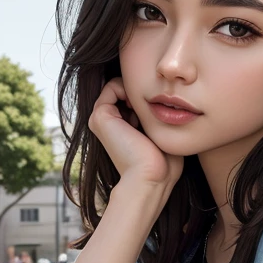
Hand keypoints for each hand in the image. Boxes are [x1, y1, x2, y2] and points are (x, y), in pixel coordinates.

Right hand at [88, 76, 183, 191]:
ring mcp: (101, 120)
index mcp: (119, 129)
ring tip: (145, 111)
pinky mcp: (100, 117)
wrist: (151, 177)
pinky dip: (129, 88)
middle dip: (142, 94)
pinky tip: (138, 105)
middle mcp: (107, 124)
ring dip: (137, 91)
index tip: (157, 113)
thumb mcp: (161, 134)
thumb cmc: (163, 162)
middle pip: (126, 91)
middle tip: (151, 112)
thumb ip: (156, 117)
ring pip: (119, 87)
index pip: (131, 99)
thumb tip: (161, 99)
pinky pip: (113, 86)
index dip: (147, 99)